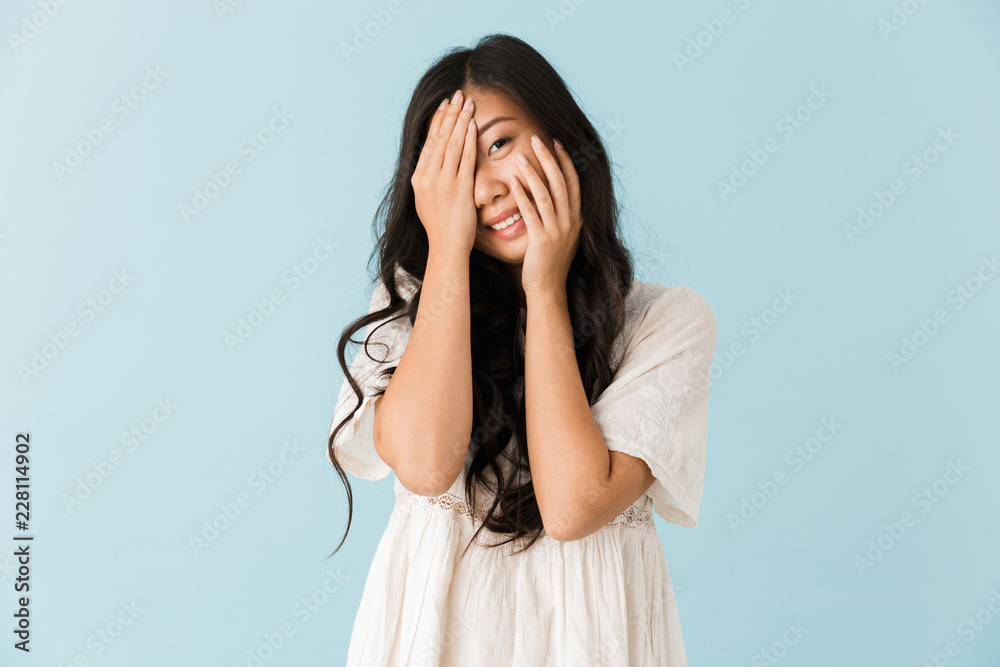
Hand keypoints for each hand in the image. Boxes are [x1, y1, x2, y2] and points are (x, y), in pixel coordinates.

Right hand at [410, 90, 478, 255]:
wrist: (446, 247)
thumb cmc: (442, 228)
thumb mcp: (428, 201)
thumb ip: (430, 181)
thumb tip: (434, 166)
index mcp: (419, 178)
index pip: (430, 143)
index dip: (438, 122)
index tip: (445, 106)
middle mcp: (428, 177)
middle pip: (440, 138)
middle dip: (450, 114)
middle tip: (458, 95)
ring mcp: (442, 182)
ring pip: (452, 143)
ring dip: (461, 121)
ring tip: (468, 103)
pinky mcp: (458, 188)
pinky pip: (465, 158)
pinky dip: (469, 140)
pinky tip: (474, 126)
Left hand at [509, 135, 581, 294]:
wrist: (548, 289)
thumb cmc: (549, 263)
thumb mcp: (560, 235)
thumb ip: (557, 215)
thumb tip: (547, 194)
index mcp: (575, 218)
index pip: (573, 182)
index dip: (565, 161)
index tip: (555, 143)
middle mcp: (570, 221)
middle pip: (561, 183)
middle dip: (549, 159)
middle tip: (537, 139)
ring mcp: (557, 231)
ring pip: (547, 195)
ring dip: (533, 174)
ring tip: (521, 157)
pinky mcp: (542, 240)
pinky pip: (532, 213)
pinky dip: (523, 196)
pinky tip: (513, 183)